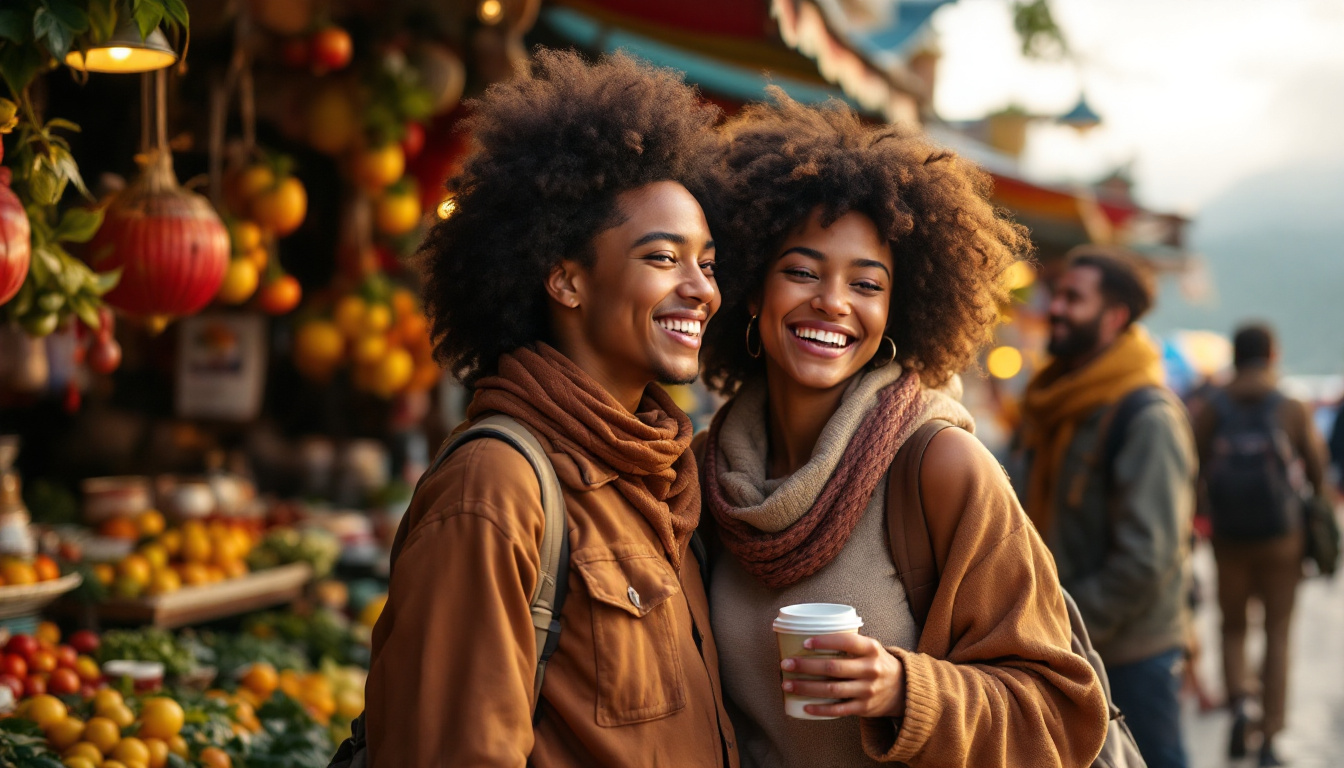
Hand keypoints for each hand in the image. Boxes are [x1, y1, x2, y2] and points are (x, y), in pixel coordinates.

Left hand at [781, 633, 905, 717]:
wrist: (904, 689)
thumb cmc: (877, 663)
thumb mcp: (870, 648)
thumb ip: (849, 643)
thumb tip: (809, 638)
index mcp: (872, 649)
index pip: (846, 641)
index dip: (824, 641)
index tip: (804, 643)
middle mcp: (871, 669)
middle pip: (833, 668)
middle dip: (805, 666)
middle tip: (785, 664)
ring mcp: (868, 690)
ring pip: (832, 690)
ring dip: (806, 687)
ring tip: (787, 684)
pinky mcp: (864, 708)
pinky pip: (839, 710)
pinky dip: (820, 709)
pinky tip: (804, 706)